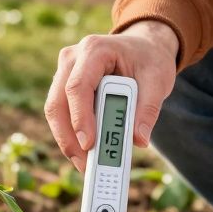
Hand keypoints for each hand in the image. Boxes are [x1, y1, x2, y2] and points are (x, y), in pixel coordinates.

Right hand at [45, 20, 179, 171]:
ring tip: (85, 164)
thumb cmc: (148, 59)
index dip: (80, 117)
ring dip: (67, 140)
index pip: (78, 86)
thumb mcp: (158, 79)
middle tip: (84, 164)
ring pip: (55, 111)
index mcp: (94, 50)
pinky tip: (85, 153)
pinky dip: (71, 135)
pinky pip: (62, 115)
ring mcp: (65, 73)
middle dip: (68, 137)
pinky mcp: (65, 87)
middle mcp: (72, 59)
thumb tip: (138, 140)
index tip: (89, 144)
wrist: (143, 46)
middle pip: (58, 102)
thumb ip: (149, 109)